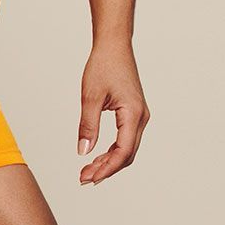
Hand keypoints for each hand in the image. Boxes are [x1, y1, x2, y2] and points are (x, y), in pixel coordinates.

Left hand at [77, 39, 150, 184]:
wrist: (114, 46)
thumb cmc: (103, 65)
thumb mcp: (90, 96)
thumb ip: (87, 125)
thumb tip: (83, 151)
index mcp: (133, 114)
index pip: (123, 151)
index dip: (107, 168)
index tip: (89, 177)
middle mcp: (141, 117)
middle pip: (127, 154)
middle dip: (107, 169)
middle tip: (84, 178)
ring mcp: (139, 115)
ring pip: (127, 148)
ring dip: (109, 161)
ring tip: (88, 170)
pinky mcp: (133, 113)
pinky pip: (126, 138)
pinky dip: (112, 150)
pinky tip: (98, 155)